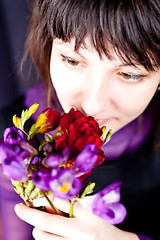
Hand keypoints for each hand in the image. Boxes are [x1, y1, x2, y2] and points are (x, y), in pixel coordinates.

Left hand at [14, 195, 138, 239]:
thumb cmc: (102, 225)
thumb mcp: (87, 211)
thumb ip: (67, 205)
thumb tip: (45, 202)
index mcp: (83, 221)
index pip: (52, 211)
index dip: (33, 208)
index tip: (22, 205)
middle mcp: (78, 236)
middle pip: (42, 228)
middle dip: (33, 218)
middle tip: (35, 213)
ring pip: (42, 239)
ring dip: (41, 230)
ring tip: (53, 227)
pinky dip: (49, 238)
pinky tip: (58, 235)